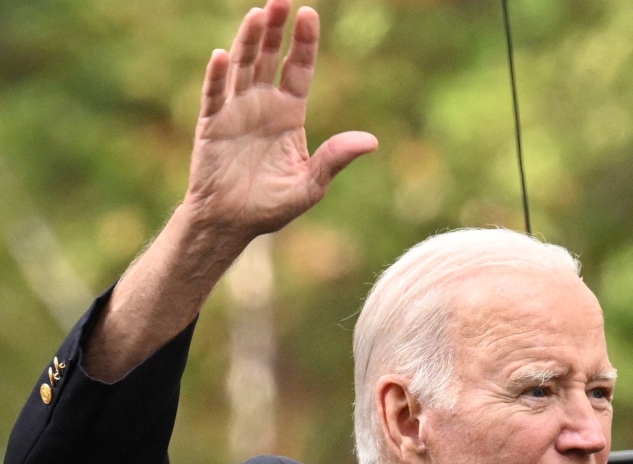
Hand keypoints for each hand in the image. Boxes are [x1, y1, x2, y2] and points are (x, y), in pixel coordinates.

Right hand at [83, 1, 376, 381]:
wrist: (232, 224)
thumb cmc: (272, 205)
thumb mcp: (312, 185)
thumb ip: (336, 159)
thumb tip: (372, 141)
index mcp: (289, 114)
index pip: (298, 69)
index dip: (304, 43)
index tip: (310, 13)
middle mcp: (262, 105)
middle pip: (269, 57)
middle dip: (276, 28)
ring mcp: (235, 112)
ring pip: (242, 67)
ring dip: (248, 40)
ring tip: (258, 14)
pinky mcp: (211, 126)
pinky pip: (214, 96)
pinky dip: (218, 77)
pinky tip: (222, 56)